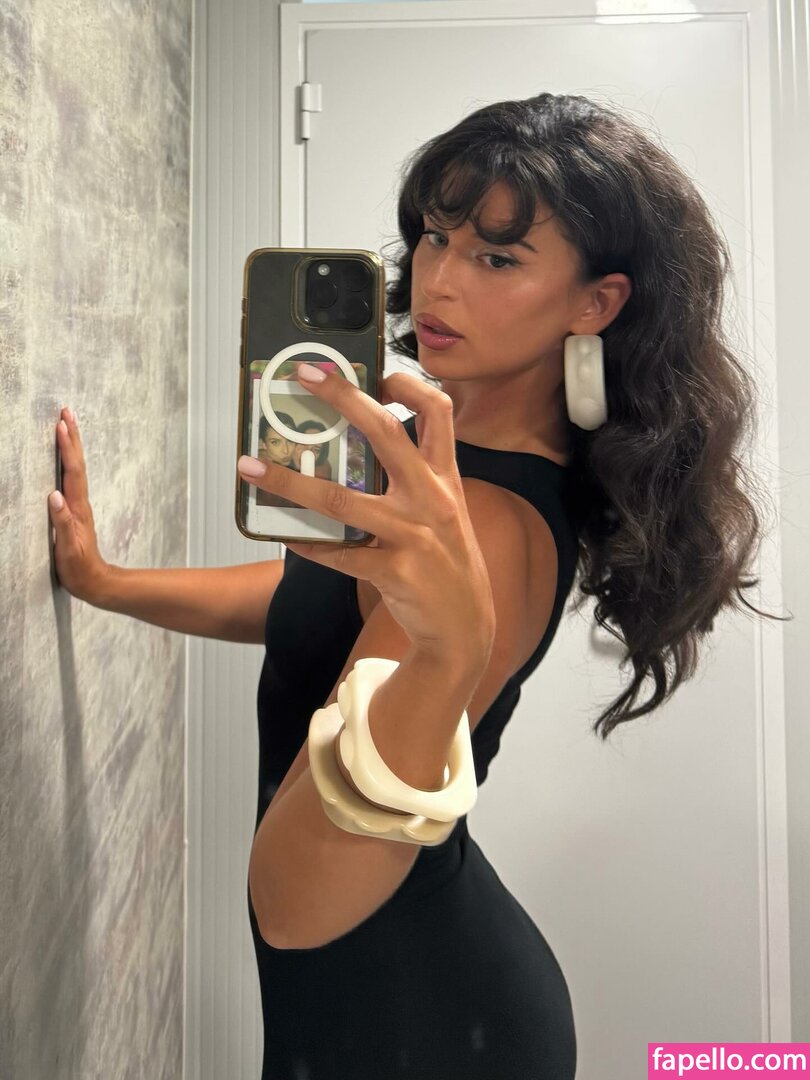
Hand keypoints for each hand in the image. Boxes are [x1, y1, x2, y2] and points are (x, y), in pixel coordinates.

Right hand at [48, 408, 113, 603]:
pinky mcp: (74, 512)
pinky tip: (64, 459)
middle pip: (76, 464)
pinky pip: (71, 479)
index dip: (67, 448)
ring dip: (71, 446)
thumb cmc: (79, 568)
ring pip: (75, 469)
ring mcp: (78, 506)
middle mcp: (80, 502)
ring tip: (65, 425)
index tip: (62, 424)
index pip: (72, 472)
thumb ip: (62, 523)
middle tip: (67, 411)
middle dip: (72, 437)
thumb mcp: (69, 548)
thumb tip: (54, 495)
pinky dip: (67, 463)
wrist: (94, 582)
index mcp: (77, 507)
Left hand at [237, 365, 495, 662]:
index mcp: (446, 478)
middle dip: (343, 397)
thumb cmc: (449, 562)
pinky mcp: (393, 572)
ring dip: (289, 482)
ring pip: (341, 500)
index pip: (438, 412)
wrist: (466, 626)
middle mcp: (432, 498)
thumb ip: (417, 479)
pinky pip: (339, 554)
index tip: (376, 373)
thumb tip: (365, 448)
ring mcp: (412, 535)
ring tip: (251, 467)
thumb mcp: (447, 512)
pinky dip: (309, 545)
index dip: (407, 385)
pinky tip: (287, 538)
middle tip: (304, 375)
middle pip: (386, 433)